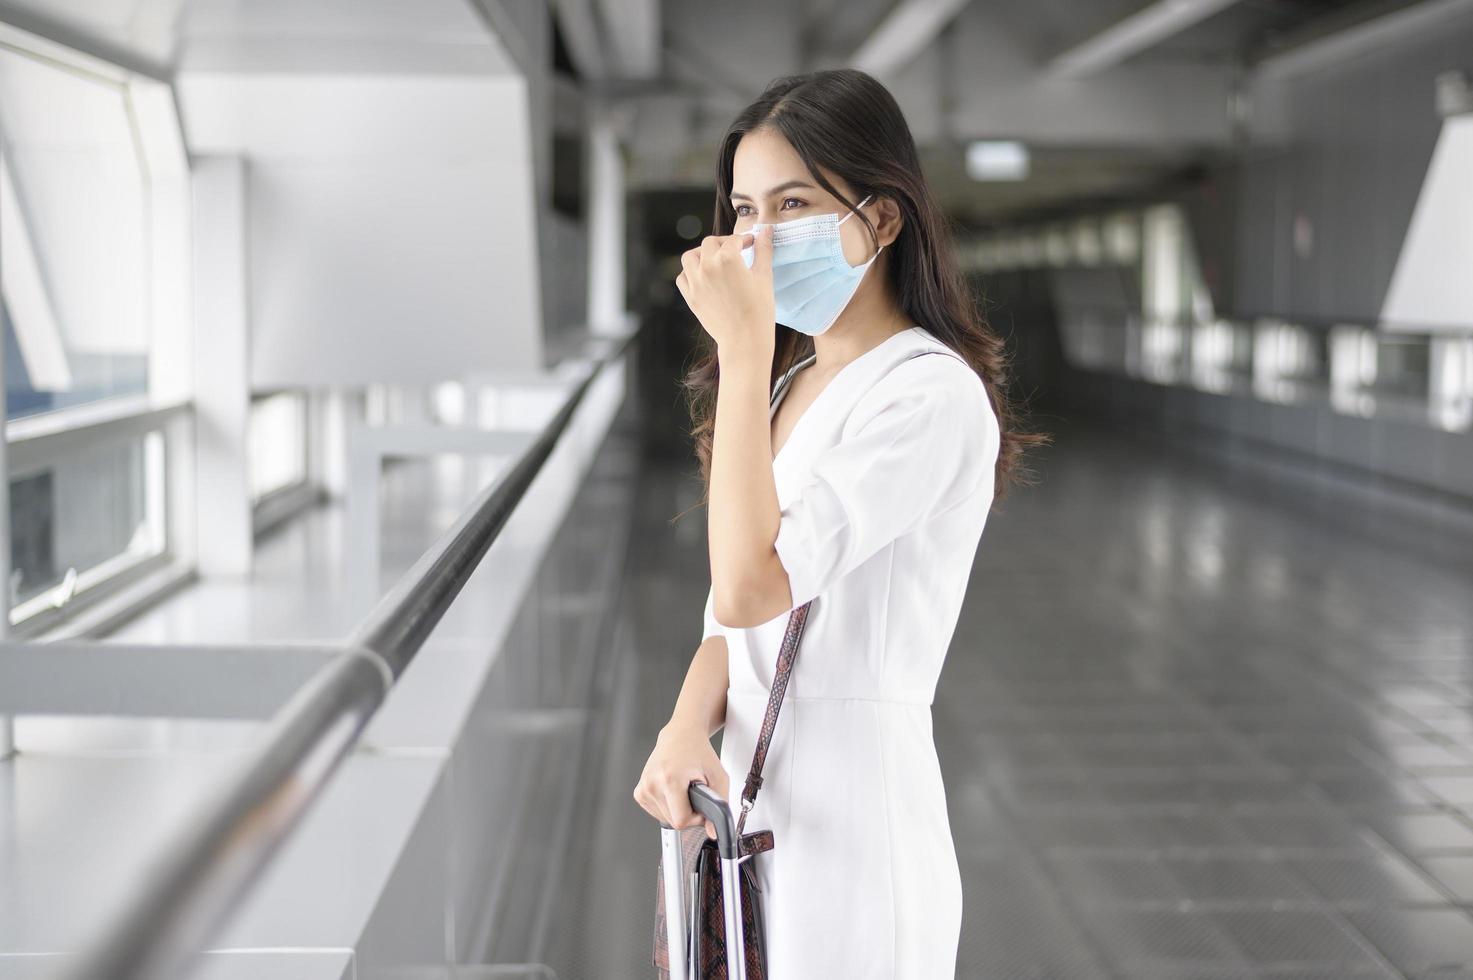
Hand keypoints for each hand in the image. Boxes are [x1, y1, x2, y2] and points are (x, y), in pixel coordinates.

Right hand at [633, 724, 730, 839]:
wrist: (680, 736)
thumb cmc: (698, 752)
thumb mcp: (718, 776)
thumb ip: (720, 805)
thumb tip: (713, 832)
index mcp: (669, 779)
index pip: (681, 821)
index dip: (696, 818)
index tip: (700, 805)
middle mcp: (652, 784)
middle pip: (673, 822)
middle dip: (688, 814)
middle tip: (694, 795)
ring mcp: (643, 788)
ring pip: (665, 819)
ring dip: (677, 810)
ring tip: (683, 790)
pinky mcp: (639, 792)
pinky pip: (657, 812)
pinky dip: (668, 807)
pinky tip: (672, 791)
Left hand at [675, 226, 773, 350]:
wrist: (744, 340)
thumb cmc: (759, 310)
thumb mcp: (764, 277)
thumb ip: (763, 250)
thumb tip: (766, 230)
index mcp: (727, 259)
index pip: (734, 239)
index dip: (744, 240)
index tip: (751, 244)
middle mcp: (707, 267)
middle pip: (710, 243)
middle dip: (723, 243)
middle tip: (735, 250)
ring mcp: (696, 282)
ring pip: (690, 257)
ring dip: (701, 254)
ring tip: (714, 260)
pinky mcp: (690, 297)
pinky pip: (683, 277)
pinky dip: (690, 273)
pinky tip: (703, 276)